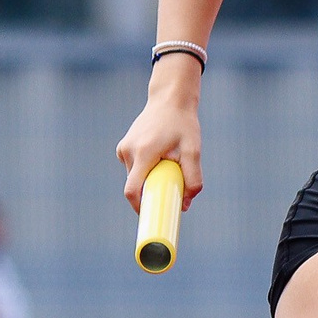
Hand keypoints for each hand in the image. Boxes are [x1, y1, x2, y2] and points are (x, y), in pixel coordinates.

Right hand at [115, 93, 202, 211]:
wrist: (169, 100)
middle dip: (151, 192)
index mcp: (144, 153)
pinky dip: (146, 170)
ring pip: (135, 178)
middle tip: (171, 188)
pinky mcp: (123, 148)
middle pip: (136, 186)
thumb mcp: (194, 150)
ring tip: (167, 162)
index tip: (151, 217)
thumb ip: (193, 178)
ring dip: (149, 179)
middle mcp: (129, 151)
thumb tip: (185, 205)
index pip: (132, 190)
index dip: (139, 208)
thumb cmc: (183, 124)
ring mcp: (123, 149)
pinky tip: (159, 155)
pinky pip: (134, 168)